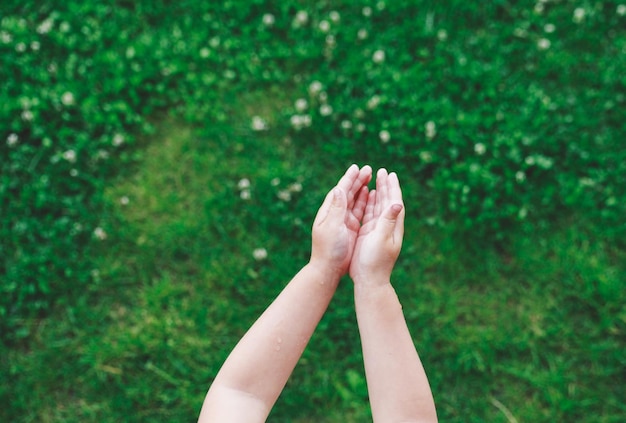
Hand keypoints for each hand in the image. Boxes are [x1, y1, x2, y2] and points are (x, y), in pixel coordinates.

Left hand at [310, 164, 371, 277]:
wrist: (329, 269)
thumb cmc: (329, 249)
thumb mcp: (333, 227)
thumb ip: (337, 208)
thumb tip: (338, 188)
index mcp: (330, 212)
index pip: (340, 191)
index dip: (349, 179)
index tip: (356, 168)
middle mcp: (336, 214)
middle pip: (348, 193)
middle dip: (358, 180)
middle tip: (369, 169)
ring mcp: (343, 221)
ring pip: (354, 200)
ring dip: (362, 188)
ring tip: (370, 177)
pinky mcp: (351, 229)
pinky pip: (359, 211)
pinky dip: (365, 201)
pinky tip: (371, 195)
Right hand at [349, 169, 404, 283]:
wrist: (369, 280)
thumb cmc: (375, 262)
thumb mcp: (381, 240)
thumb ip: (388, 221)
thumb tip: (398, 203)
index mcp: (393, 226)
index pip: (395, 202)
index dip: (393, 188)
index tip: (390, 174)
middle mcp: (388, 226)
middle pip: (388, 201)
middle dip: (386, 186)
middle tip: (382, 171)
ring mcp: (379, 230)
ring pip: (379, 206)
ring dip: (378, 192)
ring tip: (376, 178)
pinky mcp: (369, 234)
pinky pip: (371, 213)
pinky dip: (370, 202)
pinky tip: (367, 196)